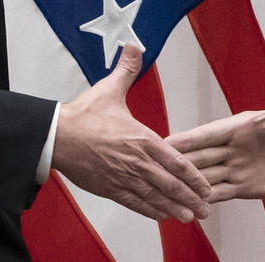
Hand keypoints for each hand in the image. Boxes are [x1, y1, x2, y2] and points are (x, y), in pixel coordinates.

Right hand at [51, 43, 209, 222]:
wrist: (57, 135)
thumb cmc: (84, 114)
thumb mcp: (110, 88)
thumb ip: (127, 69)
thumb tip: (133, 46)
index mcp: (143, 139)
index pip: (177, 161)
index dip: (194, 176)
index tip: (207, 185)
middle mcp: (138, 161)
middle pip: (170, 184)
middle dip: (191, 198)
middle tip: (206, 208)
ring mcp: (123, 177)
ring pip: (155, 197)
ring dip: (175, 208)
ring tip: (190, 217)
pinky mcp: (109, 188)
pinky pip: (134, 202)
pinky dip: (150, 210)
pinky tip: (161, 216)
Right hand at [166, 72, 264, 201]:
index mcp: (240, 127)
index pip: (208, 133)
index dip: (187, 138)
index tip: (165, 141)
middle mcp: (233, 147)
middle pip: (200, 157)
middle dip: (178, 163)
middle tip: (152, 168)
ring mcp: (236, 167)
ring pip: (205, 177)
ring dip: (188, 184)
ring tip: (165, 191)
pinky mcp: (243, 186)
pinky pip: (220, 193)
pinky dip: (205, 200)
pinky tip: (188, 205)